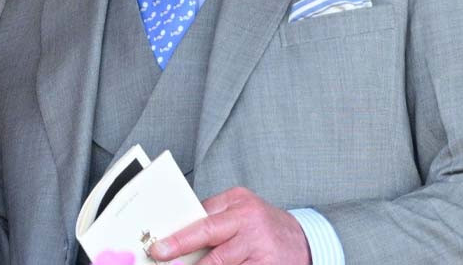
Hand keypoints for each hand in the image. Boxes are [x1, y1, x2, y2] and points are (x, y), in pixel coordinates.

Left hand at [149, 187, 310, 264]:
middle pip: (210, 237)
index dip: (178, 235)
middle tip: (162, 256)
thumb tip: (176, 232)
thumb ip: (212, 218)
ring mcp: (261, 247)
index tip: (159, 246)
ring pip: (222, 263)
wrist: (304, 241)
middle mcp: (250, 223)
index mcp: (239, 203)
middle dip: (182, 248)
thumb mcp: (239, 211)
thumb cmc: (262, 225)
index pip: (202, 219)